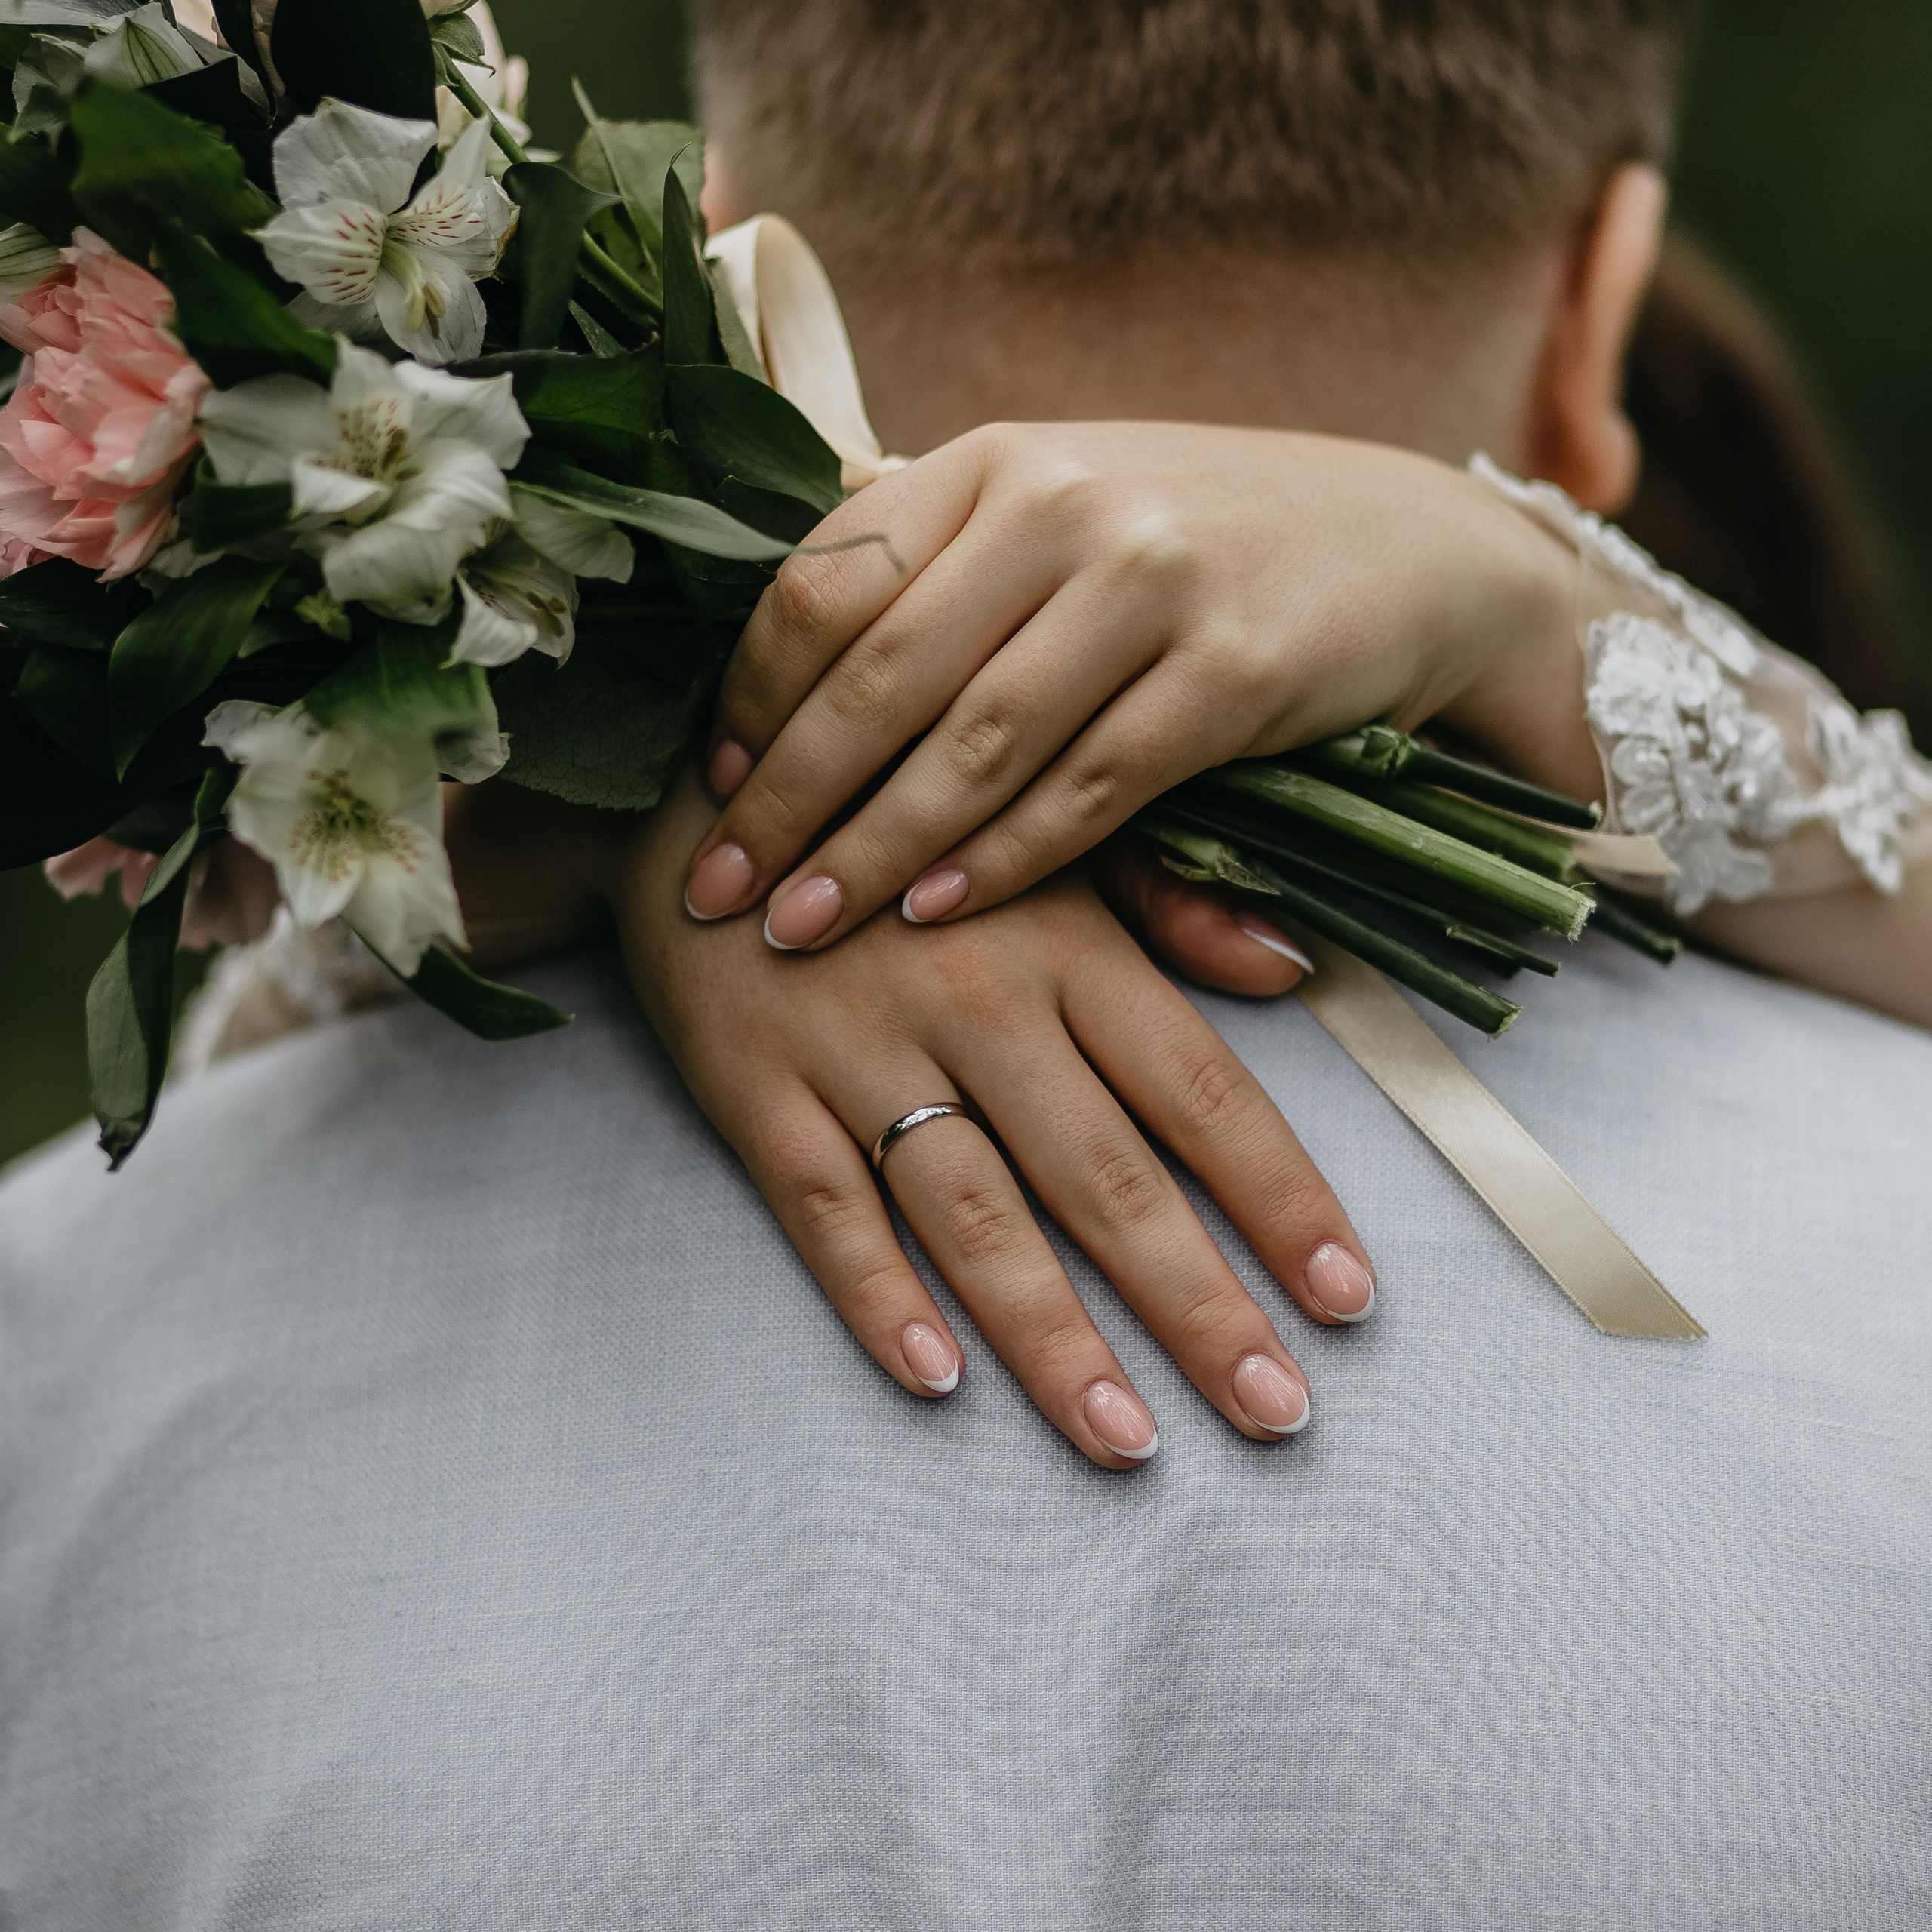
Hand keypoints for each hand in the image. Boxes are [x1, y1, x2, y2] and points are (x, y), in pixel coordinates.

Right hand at [458, 770, 1373, 1469]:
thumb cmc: (903, 823)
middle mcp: (976, 1002)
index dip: (1279, 1198)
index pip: (1197, 1089)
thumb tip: (1290, 970)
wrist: (706, 798)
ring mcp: (859, 1051)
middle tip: (1275, 1413)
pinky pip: (821, 1209)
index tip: (1348, 1296)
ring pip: (972, 1216)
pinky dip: (875, 1295)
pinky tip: (937, 1382)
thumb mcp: (1045, 832)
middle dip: (1197, 1305)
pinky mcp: (757, 1088)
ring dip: (1054, 1337)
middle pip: (1104, 1178)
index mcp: (1065, 940)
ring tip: (1127, 1441)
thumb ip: (1170, 899)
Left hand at [680, 421, 1596, 950]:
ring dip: (875, 848)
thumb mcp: (1067, 516)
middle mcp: (1063, 500)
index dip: (754, 695)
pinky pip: (1089, 786)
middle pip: (881, 669)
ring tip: (798, 928)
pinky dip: (1006, 858)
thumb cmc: (1206, 547)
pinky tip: (938, 915)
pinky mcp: (1234, 670)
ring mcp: (1152, 579)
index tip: (709, 789)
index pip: (826, 578)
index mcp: (994, 459)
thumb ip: (944, 575)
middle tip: (715, 890)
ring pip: (975, 738)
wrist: (1416, 550)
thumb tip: (784, 688)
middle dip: (785, 795)